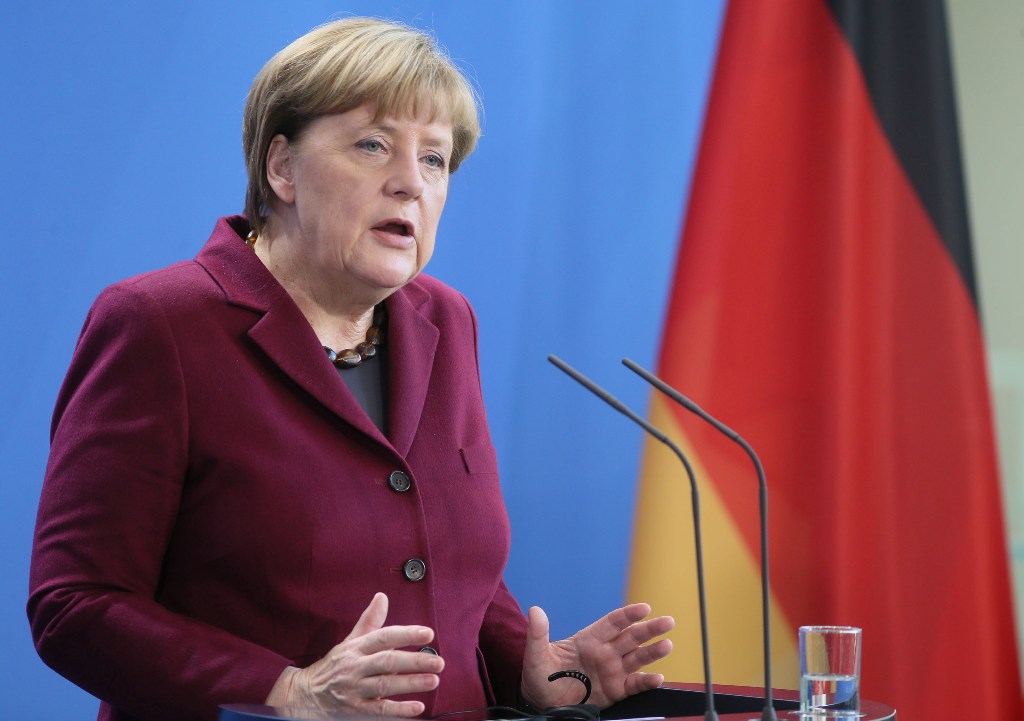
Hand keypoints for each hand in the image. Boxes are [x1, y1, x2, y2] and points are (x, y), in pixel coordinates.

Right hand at [266, 592, 443, 716]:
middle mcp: (355, 667)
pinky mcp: (355, 710)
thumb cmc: (335, 665)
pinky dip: (399, 710)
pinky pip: (379, 711)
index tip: (428, 633)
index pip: (383, 637)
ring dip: (410, 684)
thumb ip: (370, 621)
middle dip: (414, 661)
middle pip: (387, 662)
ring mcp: (354, 689)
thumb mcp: (350, 641)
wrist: (305, 694)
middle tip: (439, 662)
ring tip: (434, 680)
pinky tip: (417, 707)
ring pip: (384, 686)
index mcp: (356, 647)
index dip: (406, 634)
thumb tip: (382, 596)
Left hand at [520, 603, 673, 709]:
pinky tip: (657, 678)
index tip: (644, 608)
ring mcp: (612, 671)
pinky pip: (634, 685)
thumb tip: (535, 610)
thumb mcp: (535, 654)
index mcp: (589, 639)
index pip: (613, 622)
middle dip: (649, 629)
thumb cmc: (539, 675)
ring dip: (653, 652)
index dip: (629, 614)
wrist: (543, 703)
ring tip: (667, 645)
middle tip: (668, 621)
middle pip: (631, 637)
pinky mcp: (615, 691)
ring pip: (637, 658)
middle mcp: (605, 652)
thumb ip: (538, 633)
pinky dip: (646, 682)